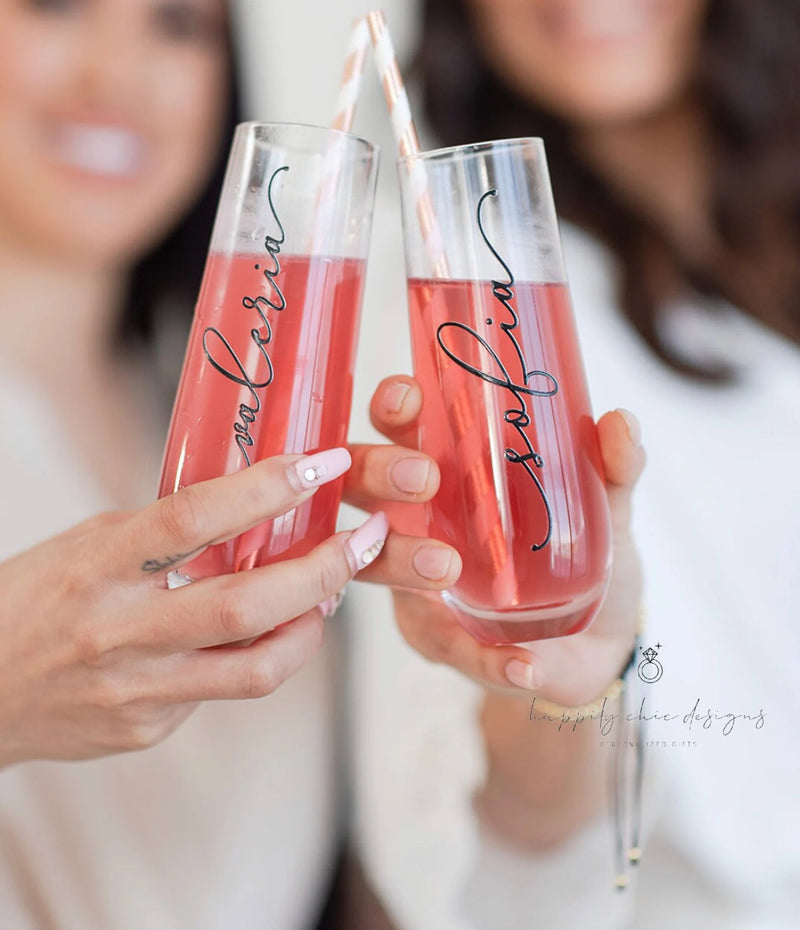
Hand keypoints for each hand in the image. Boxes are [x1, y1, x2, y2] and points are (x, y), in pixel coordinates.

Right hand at [0, 449, 393, 765]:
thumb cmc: (34, 602)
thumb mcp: (90, 544)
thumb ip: (165, 533)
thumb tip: (252, 509)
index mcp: (99, 566)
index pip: (195, 517)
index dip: (268, 488)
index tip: (320, 465)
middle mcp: (120, 632)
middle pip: (246, 605)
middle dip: (323, 570)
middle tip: (362, 542)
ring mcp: (137, 690)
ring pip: (256, 667)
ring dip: (312, 626)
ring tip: (330, 595)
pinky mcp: (149, 728)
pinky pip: (224, 690)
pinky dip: (258, 655)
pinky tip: (262, 634)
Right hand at [369, 375, 645, 703]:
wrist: (596, 642)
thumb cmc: (582, 557)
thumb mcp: (605, 510)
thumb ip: (612, 470)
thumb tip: (620, 423)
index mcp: (450, 472)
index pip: (402, 428)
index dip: (393, 408)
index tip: (409, 394)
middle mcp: (416, 521)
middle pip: (363, 487)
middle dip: (378, 472)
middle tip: (425, 477)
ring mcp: (415, 582)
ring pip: (378, 565)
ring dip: (404, 560)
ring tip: (446, 568)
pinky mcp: (438, 639)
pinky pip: (450, 648)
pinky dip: (486, 658)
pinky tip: (522, 664)